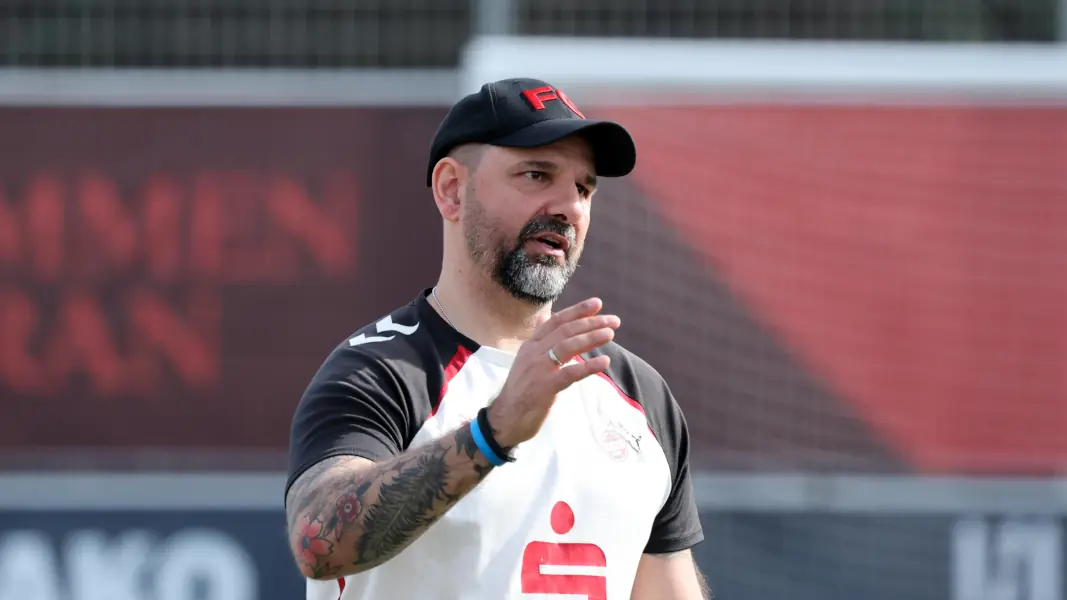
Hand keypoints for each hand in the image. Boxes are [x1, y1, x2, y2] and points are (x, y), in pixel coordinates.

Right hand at [486, 298, 620, 448]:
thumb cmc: (521, 390)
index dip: (577, 311)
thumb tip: (548, 320)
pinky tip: (604, 362)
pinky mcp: (544, 388)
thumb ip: (540, 342)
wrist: (505, 419)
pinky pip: (569, 373)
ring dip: (591, 338)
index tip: (597, 304)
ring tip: (610, 335)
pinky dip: (588, 366)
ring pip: (567, 346)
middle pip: (565, 331)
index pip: (556, 321)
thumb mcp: (527, 361)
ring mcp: (538, 369)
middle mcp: (533, 353)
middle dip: (591, 323)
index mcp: (530, 345)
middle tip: (614, 321)